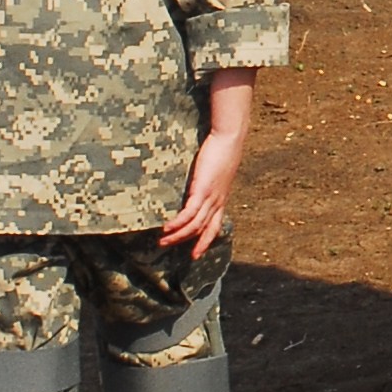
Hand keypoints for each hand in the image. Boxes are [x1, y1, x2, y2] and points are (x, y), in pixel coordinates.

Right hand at [160, 70, 253, 258]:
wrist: (230, 138)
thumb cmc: (223, 148)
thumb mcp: (215, 168)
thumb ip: (208, 176)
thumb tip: (200, 176)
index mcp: (221, 198)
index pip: (215, 225)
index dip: (205, 240)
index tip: (196, 254)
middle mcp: (217, 202)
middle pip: (203, 230)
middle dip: (187, 242)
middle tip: (170, 247)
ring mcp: (211, 198)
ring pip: (194, 225)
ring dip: (178, 236)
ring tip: (162, 241)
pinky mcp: (202, 191)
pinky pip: (189, 214)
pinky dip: (177, 224)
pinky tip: (166, 228)